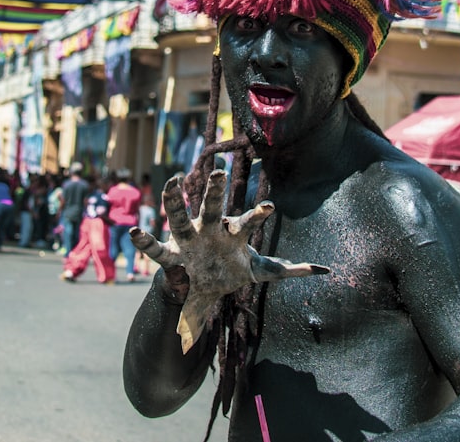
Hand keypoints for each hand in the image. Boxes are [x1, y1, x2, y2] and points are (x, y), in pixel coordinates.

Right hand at [130, 169, 328, 352]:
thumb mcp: (261, 272)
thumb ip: (289, 270)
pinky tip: (133, 232)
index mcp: (233, 233)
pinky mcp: (171, 256)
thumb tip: (326, 269)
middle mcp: (209, 230)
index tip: (270, 207)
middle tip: (220, 170)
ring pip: (181, 217)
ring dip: (176, 201)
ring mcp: (188, 240)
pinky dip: (144, 241)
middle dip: (216, 190)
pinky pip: (156, 248)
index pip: (247, 221)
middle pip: (213, 207)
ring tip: (172, 181)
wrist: (201, 290)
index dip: (258, 214)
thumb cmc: (231, 272)